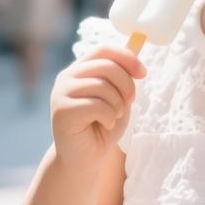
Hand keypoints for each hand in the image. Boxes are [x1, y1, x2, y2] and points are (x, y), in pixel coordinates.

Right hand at [50, 45, 145, 174]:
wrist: (84, 160)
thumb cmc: (102, 128)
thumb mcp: (118, 97)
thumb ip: (123, 74)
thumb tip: (137, 43)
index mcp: (79, 70)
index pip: (104, 50)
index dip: (127, 57)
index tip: (143, 73)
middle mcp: (66, 77)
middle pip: (106, 66)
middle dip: (127, 85)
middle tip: (129, 103)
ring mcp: (61, 93)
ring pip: (103, 86)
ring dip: (117, 105)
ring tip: (113, 117)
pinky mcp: (62, 111)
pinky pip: (97, 105)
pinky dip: (109, 117)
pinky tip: (105, 126)